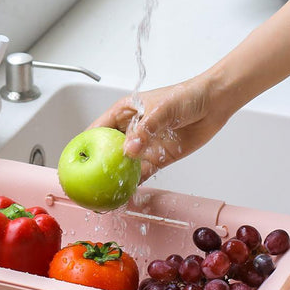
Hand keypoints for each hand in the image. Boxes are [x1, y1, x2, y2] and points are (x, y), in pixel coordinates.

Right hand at [89, 74, 232, 182]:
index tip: (74, 158)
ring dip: (114, 177)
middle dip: (96, 165)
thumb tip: (128, 151)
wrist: (214, 104)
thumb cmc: (187, 96)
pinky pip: (141, 173)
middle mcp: (131, 130)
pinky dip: (133, 183)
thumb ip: (145, 129)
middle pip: (107, 150)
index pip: (98, 128)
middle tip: (86, 181)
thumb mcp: (163, 109)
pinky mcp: (157, 158)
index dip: (84, 142)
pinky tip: (125, 193)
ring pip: (123, 164)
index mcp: (125, 112)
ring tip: (101, 191)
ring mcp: (144, 145)